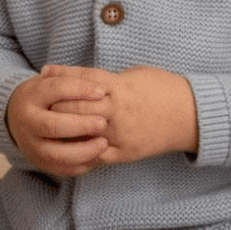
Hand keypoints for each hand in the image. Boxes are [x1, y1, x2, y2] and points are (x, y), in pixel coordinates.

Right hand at [6, 67, 108, 176]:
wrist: (17, 117)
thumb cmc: (44, 97)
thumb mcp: (51, 82)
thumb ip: (72, 80)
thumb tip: (99, 88)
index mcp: (30, 97)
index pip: (54, 90)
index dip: (79, 90)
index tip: (102, 91)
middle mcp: (26, 123)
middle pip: (51, 126)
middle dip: (80, 125)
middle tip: (103, 122)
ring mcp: (31, 146)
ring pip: (56, 154)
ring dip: (83, 151)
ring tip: (104, 143)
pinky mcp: (39, 163)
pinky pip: (62, 169)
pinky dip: (81, 165)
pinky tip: (98, 156)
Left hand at [45, 65, 198, 165]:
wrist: (191, 115)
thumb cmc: (164, 89)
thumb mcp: (135, 74)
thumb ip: (108, 78)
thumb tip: (83, 79)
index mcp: (120, 87)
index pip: (82, 82)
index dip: (61, 77)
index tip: (44, 74)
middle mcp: (117, 111)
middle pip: (76, 108)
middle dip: (56, 105)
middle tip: (39, 102)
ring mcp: (120, 134)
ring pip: (82, 132)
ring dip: (64, 129)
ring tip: (48, 125)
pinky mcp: (125, 153)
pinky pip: (95, 155)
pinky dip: (78, 151)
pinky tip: (66, 147)